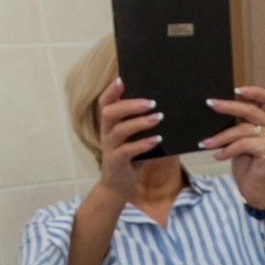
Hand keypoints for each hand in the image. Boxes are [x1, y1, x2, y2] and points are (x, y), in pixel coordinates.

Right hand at [94, 75, 163, 200]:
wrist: (119, 186)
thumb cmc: (130, 156)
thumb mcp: (134, 135)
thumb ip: (139, 119)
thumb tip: (159, 100)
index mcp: (109, 123)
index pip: (105, 101)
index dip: (111, 89)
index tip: (121, 78)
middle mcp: (106, 132)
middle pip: (110, 112)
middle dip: (129, 105)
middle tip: (151, 102)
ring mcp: (109, 147)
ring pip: (120, 130)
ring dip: (140, 122)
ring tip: (158, 118)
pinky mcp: (115, 162)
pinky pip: (127, 151)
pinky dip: (143, 144)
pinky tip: (157, 139)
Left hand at [205, 86, 264, 207]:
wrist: (257, 191)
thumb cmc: (248, 166)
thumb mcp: (241, 142)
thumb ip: (236, 127)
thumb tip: (215, 113)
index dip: (252, 91)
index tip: (235, 89)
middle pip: (250, 110)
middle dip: (228, 106)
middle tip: (210, 104)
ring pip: (242, 130)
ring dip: (220, 137)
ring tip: (205, 143)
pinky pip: (243, 144)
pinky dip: (227, 150)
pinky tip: (217, 155)